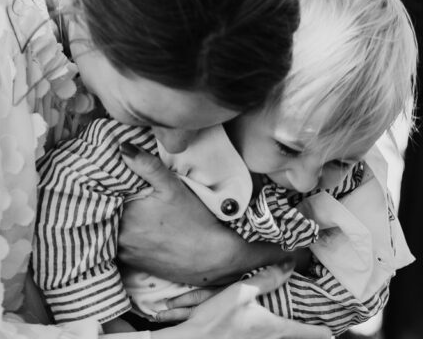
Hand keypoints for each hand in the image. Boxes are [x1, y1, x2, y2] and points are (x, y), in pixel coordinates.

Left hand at [117, 144, 231, 284]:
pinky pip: (116, 246)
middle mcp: (117, 238)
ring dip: (112, 219)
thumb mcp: (171, 186)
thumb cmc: (193, 220)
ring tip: (124, 206)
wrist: (211, 258)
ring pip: (108, 229)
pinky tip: (133, 227)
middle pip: (104, 213)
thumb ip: (146, 165)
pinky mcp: (131, 263)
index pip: (102, 195)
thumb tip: (123, 148)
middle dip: (108, 201)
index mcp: (123, 216)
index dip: (104, 184)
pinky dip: (120, 235)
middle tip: (116, 188)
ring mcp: (123, 253)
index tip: (109, 176)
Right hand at [117, 145, 287, 285]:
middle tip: (291, 244)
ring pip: (238, 275)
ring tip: (269, 251)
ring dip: (253, 264)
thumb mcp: (162, 186)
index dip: (287, 248)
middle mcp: (217, 269)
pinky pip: (220, 278)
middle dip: (274, 256)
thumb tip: (132, 142)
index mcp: (223, 250)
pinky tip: (233, 258)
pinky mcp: (187, 280)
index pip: (265, 253)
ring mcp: (202, 277)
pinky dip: (232, 270)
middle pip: (256, 267)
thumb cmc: (147, 219)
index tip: (304, 243)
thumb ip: (155, 164)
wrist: (119, 245)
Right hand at [153, 264, 331, 338]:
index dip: (322, 332)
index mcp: (274, 328)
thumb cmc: (217, 318)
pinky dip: (271, 335)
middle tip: (316, 328)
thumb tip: (290, 263)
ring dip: (288, 335)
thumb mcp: (241, 291)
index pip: (306, 333)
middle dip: (305, 334)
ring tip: (291, 326)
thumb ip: (267, 278)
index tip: (333, 332)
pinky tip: (262, 327)